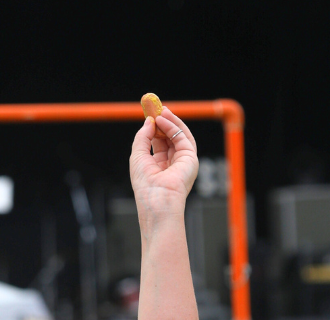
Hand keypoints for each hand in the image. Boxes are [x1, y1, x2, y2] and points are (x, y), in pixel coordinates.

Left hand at [129, 107, 198, 223]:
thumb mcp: (138, 157)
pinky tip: (163, 121)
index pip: (159, 141)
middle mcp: (172, 163)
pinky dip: (173, 126)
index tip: (150, 114)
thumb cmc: (146, 186)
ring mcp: (183, 160)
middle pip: (170, 136)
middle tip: (155, 108)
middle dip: (162, 121)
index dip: (155, 127)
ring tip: (159, 112)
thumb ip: (142, 138)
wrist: (157, 201)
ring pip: (178, 134)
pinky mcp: (191, 157)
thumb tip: (149, 121)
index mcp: (159, 166)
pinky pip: (182, 136)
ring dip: (169, 121)